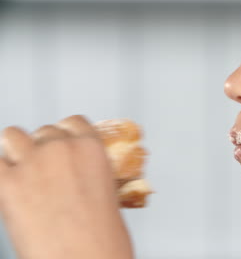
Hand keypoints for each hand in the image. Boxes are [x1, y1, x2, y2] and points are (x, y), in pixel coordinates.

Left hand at [0, 115, 133, 258]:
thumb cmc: (101, 239)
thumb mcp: (108, 196)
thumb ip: (91, 174)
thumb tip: (78, 174)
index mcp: (91, 149)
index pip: (73, 122)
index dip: (65, 134)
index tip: (62, 143)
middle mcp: (61, 149)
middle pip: (44, 131)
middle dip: (42, 149)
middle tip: (43, 171)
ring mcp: (32, 163)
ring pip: (12, 136)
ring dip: (16, 151)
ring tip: (20, 171)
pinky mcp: (6, 184)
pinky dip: (0, 171)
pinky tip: (7, 183)